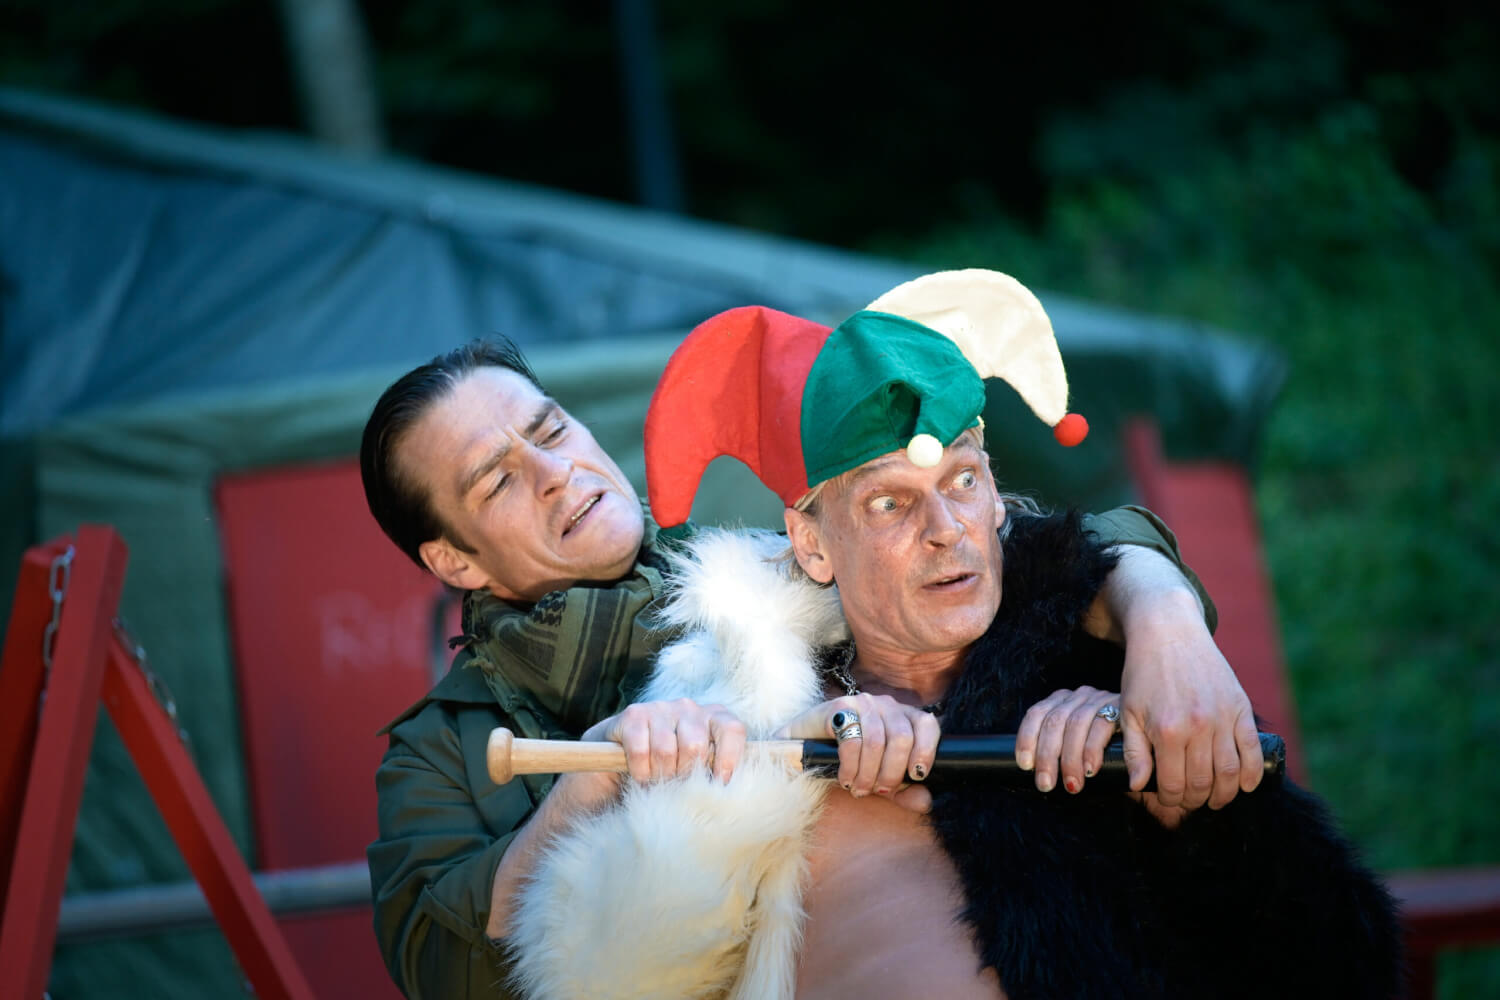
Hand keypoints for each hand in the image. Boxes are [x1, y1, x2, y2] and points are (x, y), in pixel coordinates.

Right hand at [581, 698, 747, 784]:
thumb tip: (740, 787)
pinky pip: (641, 750)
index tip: (719, 786)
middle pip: (697, 745)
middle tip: (675, 789)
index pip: (732, 730)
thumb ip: (720, 770)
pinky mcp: (632, 715)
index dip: (729, 760)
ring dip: (660, 777)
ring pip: (667, 750)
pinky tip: (640, 777)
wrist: (616, 762)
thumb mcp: (699, 770)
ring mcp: (660, 707)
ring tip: (657, 785)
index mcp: (713, 717)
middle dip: (685, 776)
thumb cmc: (667, 771)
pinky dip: (641, 772)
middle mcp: (689, 706)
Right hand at [775, 694, 940, 812]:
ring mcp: (862, 703)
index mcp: (904, 717)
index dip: (926, 751)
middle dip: (892, 772)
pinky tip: (845, 778)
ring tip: (859, 788)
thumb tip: (926, 800)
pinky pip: (852, 742)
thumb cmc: (851, 763)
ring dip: (868, 774)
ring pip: (876, 742)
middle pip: (902, 738)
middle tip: (880, 791)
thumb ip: (905, 792)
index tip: (916, 775)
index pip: (927, 724)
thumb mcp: (882, 781)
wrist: (805, 748)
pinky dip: (850, 768)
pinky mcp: (838, 707)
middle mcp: (886, 704)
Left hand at [1015, 686, 1120, 793]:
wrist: (1144, 728)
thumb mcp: (1076, 740)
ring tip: (1071, 784)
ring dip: (1070, 759)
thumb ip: (1060, 749)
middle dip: (1047, 756)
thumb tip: (1041, 775)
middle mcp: (1077, 696)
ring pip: (1074, 724)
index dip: (1027, 739)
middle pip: (1054, 721)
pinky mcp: (1119, 707)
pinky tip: (1090, 769)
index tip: (1025, 764)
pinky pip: (1101, 725)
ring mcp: (1098, 699)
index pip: (1036, 714)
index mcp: (1061, 701)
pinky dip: (1092, 750)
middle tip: (1046, 783)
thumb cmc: (1104, 743)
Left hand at [1120, 616, 1262, 819]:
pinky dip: (1252, 774)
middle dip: (1195, 800)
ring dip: (1224, 794)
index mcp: (1167, 730)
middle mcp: (1198, 726)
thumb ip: (1134, 752)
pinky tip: (1245, 786)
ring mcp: (1223, 717)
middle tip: (1190, 801)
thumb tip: (1139, 786)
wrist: (1169, 632)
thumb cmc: (1143, 673)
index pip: (1173, 784)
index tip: (1168, 800)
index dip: (1171, 799)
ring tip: (1214, 799)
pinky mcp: (1240, 707)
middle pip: (1203, 783)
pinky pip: (1252, 749)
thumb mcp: (1128, 712)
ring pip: (1230, 773)